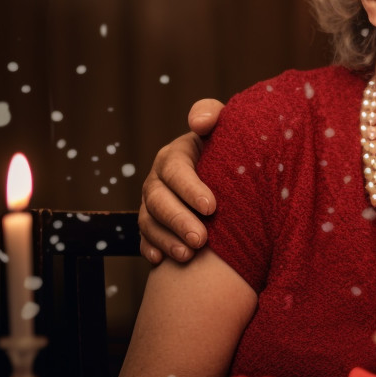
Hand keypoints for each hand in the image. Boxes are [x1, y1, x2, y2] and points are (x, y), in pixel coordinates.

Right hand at [137, 99, 224, 263]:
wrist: (227, 173)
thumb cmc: (230, 148)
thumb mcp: (224, 126)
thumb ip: (212, 115)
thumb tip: (199, 122)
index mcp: (175, 155)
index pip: (175, 170)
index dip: (190, 188)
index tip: (212, 207)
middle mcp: (158, 179)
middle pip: (158, 200)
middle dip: (179, 221)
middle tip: (201, 240)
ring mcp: (152, 203)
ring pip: (149, 222)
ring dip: (167, 239)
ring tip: (188, 255)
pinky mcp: (153, 224)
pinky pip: (145, 238)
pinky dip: (152, 248)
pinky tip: (162, 261)